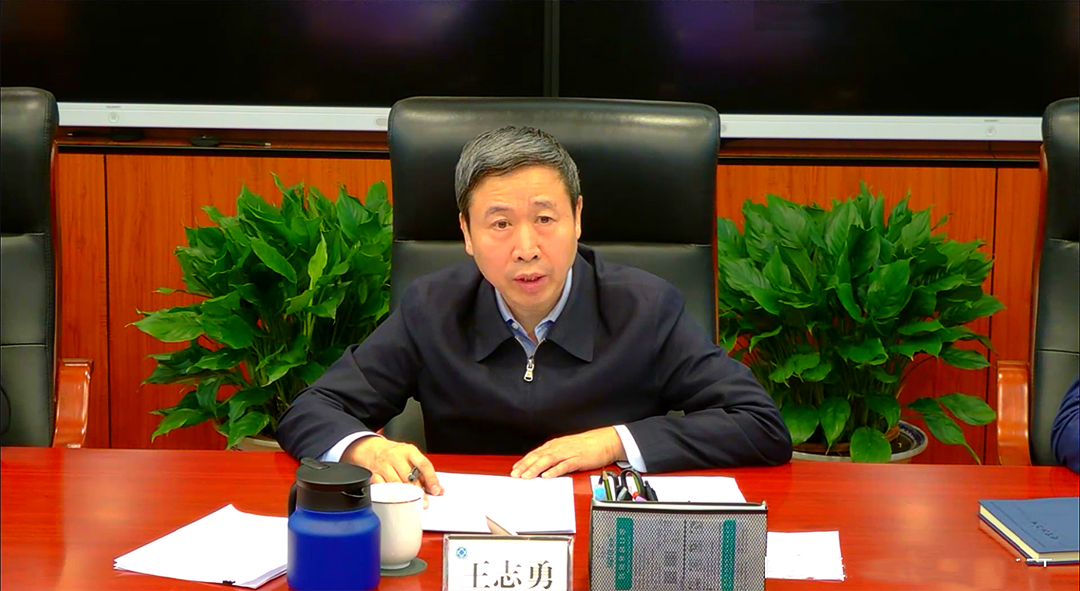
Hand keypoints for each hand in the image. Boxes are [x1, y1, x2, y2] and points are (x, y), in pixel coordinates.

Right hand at [343, 436, 443, 495]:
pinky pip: (381, 487)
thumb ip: (424, 472)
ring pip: (395, 483)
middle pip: (409, 476)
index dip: (431, 478)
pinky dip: (388, 495)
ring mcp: (383, 465)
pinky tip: (394, 501)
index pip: (423, 464)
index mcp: (409, 451)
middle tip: (425, 502)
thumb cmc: (394, 454)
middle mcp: (396, 457)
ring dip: (405, 496)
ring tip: (412, 504)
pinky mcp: (373, 474)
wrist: (371, 448)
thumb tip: (438, 489)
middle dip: (418, 492)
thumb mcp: (410, 456)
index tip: (436, 490)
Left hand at [511, 427, 626, 478]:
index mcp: (555, 445)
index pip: (536, 453)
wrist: (605, 441)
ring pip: (549, 460)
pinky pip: (565, 465)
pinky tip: (547, 476)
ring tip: (527, 476)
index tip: (514, 469)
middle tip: (516, 475)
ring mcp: (569, 452)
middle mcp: (559, 447)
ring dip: (536, 468)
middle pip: (539, 456)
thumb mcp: (566, 448)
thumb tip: (539, 466)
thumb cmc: (586, 446)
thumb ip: (554, 456)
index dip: (524, 461)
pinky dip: (555, 470)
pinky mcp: (578, 459)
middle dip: (526, 466)